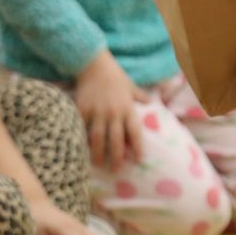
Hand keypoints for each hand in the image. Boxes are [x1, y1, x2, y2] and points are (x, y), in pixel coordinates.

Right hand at [74, 51, 149, 171]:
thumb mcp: (131, 86)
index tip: (139, 159)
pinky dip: (82, 139)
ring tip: (98, 164)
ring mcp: (97, 112)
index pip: (135, 131)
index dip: (138, 146)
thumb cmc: (114, 75)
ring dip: (98, 153)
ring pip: (98, 137)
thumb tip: (154, 105)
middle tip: (116, 169)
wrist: (94, 64)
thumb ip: (140, 97)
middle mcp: (113, 113)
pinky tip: (81, 150)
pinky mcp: (82, 110)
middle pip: (115, 139)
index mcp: (127, 108)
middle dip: (116, 156)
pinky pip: (82, 128)